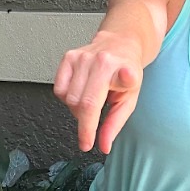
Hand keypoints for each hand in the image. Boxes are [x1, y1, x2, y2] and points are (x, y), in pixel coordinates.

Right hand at [53, 34, 143, 153]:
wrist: (121, 44)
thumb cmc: (128, 72)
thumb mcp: (130, 99)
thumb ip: (115, 124)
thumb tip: (104, 145)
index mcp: (118, 71)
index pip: (94, 104)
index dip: (89, 126)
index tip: (87, 142)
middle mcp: (98, 61)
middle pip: (78, 104)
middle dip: (84, 120)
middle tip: (94, 118)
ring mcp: (81, 57)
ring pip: (67, 98)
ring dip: (76, 108)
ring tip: (91, 100)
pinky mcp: (68, 56)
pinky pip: (59, 88)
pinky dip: (67, 97)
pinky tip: (80, 92)